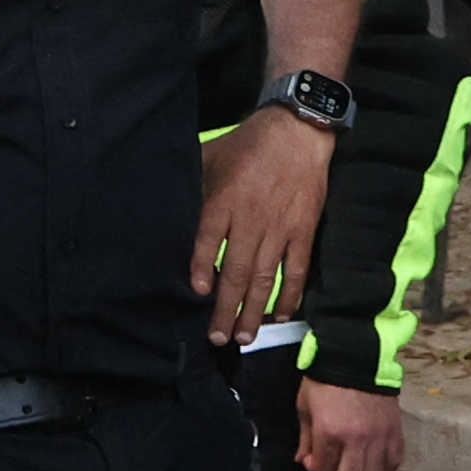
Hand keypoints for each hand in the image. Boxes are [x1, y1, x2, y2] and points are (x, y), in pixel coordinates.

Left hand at [192, 111, 335, 344]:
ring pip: (265, 277)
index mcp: (224, 200)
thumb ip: (193, 188)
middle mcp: (251, 219)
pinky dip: (290, 294)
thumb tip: (167, 209)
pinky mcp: (303, 231)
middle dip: (227, 308)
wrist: (298, 132)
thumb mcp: (209, 158)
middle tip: (218, 338)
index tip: (199, 290)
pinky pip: (296, 269)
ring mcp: (280, 228)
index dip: (203, 266)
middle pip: (237, 270)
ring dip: (254, 310)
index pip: (209, 239)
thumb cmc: (247, 146)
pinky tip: (283, 315)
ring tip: (244, 337)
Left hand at [293, 376, 403, 470]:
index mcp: (331, 432)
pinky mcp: (395, 431)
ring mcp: (380, 437)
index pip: (323, 470)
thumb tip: (304, 461)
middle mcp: (358, 439)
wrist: (358, 356)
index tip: (311, 467)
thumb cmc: (327, 378)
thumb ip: (305, 438)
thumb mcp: (305, 407)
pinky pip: (393, 462)